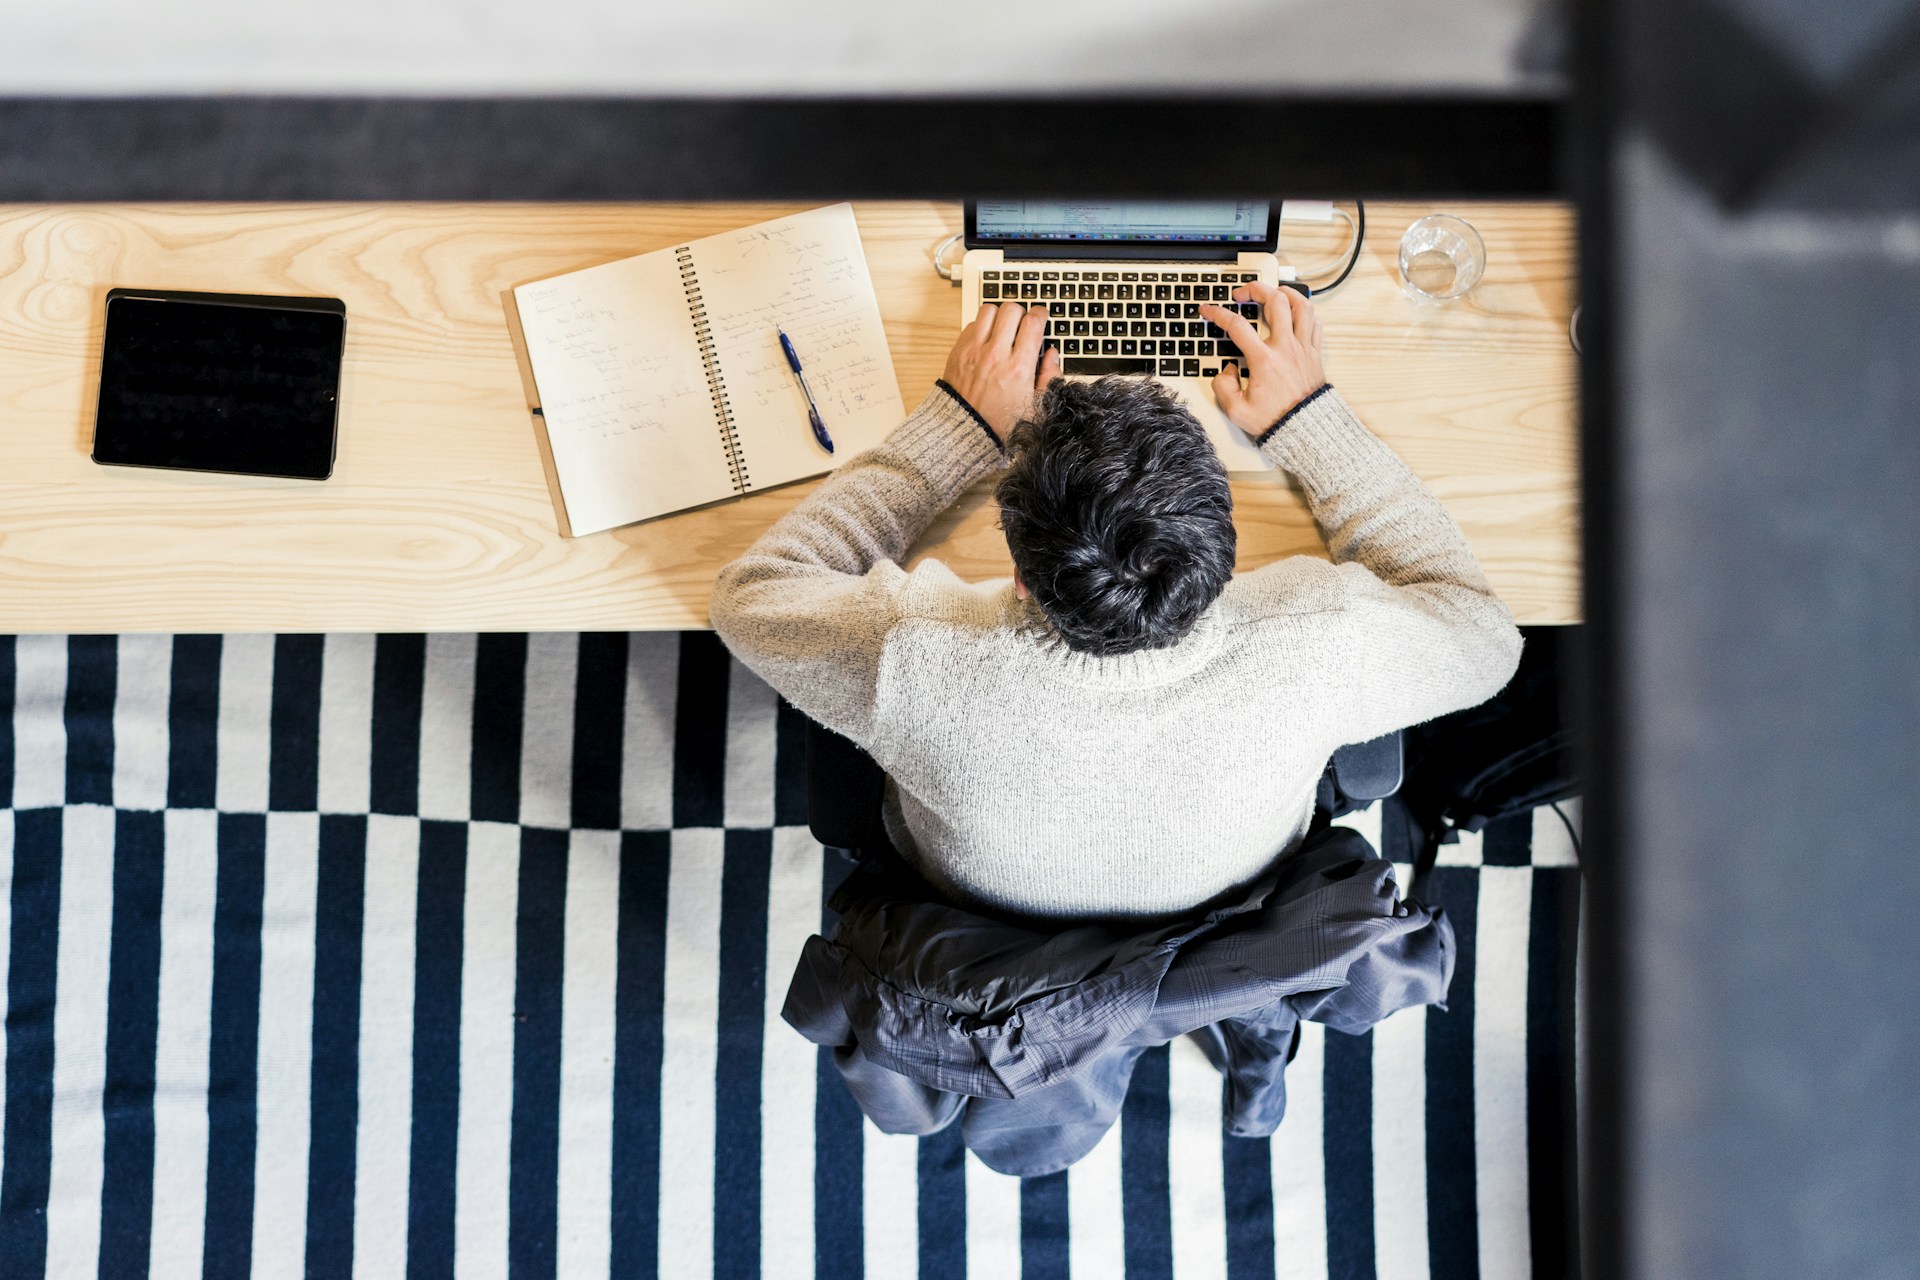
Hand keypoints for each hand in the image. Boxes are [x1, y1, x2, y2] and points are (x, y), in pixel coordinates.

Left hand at [942, 302, 1061, 438]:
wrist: (965, 430)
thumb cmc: (998, 422)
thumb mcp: (1035, 407)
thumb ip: (1050, 378)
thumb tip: (1052, 355)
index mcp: (1018, 368)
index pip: (1033, 323)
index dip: (1041, 314)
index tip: (1041, 316)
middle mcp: (995, 355)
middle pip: (1012, 310)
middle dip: (1021, 312)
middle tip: (1023, 323)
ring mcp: (974, 351)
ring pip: (989, 310)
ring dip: (1000, 315)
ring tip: (1004, 327)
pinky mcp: (958, 351)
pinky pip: (972, 324)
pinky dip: (982, 327)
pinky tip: (987, 340)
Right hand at [1198, 283, 1326, 438]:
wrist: (1305, 430)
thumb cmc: (1275, 420)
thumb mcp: (1237, 411)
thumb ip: (1223, 387)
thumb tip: (1226, 371)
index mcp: (1264, 360)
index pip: (1237, 326)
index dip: (1218, 313)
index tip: (1208, 310)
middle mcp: (1285, 348)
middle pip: (1275, 302)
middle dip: (1256, 289)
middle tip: (1244, 292)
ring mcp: (1303, 348)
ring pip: (1301, 305)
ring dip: (1286, 293)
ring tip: (1273, 291)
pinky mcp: (1314, 353)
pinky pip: (1314, 323)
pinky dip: (1305, 312)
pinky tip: (1295, 312)